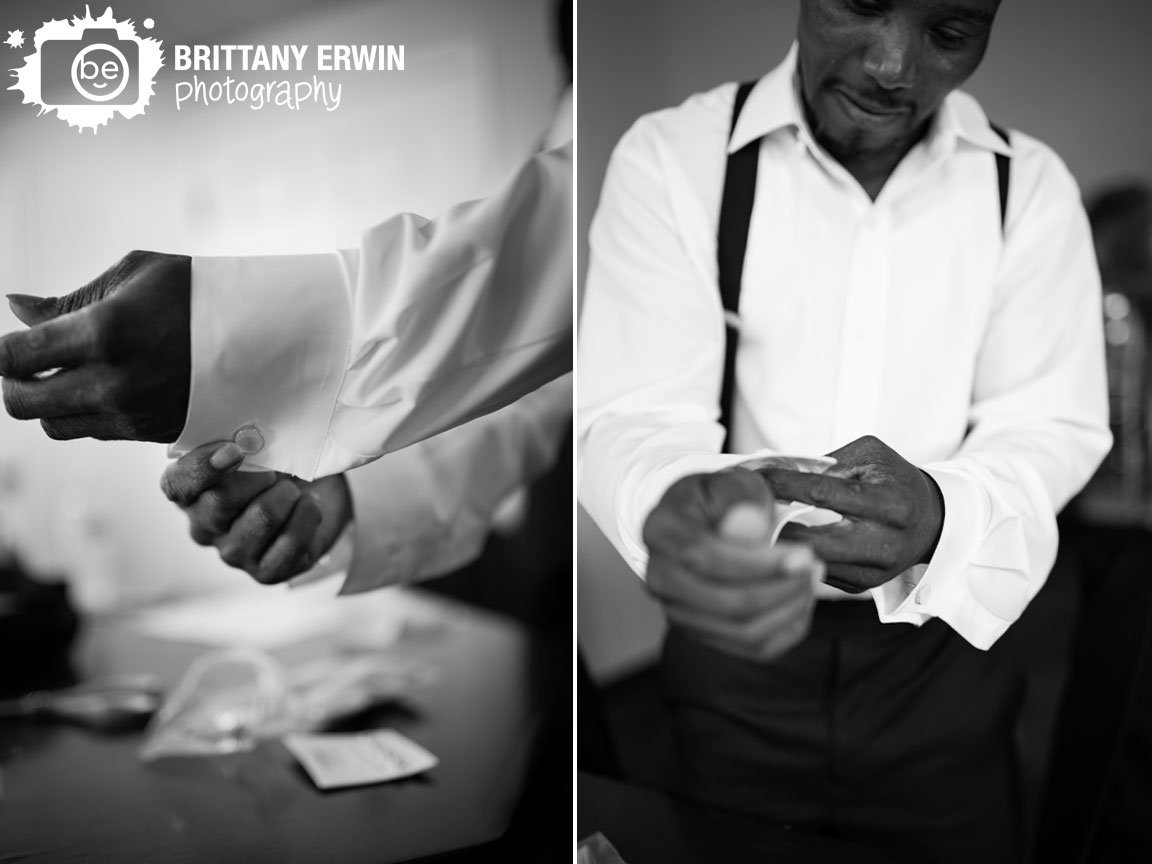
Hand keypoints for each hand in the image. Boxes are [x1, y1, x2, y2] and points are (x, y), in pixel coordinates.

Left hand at [0, 250, 190, 441]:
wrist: (267, 335)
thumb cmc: (197, 292)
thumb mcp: (135, 276)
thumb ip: (69, 300)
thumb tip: (16, 309)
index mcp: (104, 332)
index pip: (11, 357)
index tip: (5, 342)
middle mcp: (113, 382)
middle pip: (20, 402)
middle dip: (12, 380)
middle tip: (27, 359)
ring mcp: (133, 414)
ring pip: (51, 423)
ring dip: (47, 400)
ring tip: (66, 372)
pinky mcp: (151, 433)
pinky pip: (91, 430)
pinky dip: (83, 411)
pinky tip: (103, 383)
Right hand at [160, 441, 353, 584]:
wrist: (316, 496)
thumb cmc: (278, 466)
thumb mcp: (257, 445)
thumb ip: (241, 439)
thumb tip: (249, 433)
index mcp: (190, 492)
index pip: (177, 484)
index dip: (202, 468)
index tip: (234, 450)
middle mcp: (204, 527)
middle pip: (220, 500)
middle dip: (259, 476)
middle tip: (277, 470)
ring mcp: (234, 553)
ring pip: (261, 517)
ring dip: (287, 495)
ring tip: (294, 490)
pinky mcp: (266, 572)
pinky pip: (290, 544)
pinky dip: (307, 518)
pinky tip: (309, 506)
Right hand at [642, 469, 822, 662]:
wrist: (702, 520)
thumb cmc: (718, 499)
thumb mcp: (729, 482)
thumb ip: (739, 497)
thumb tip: (752, 524)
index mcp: (661, 531)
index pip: (704, 557)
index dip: (757, 562)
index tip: (803, 554)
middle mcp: (659, 577)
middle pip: (724, 603)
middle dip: (781, 589)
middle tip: (814, 567)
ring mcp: (677, 610)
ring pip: (740, 631)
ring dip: (788, 610)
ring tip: (811, 580)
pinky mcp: (701, 632)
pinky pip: (751, 647)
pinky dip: (786, 629)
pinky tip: (800, 601)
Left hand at [761, 435, 943, 592]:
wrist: (932, 521)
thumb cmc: (895, 480)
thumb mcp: (870, 456)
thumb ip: (828, 461)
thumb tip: (776, 468)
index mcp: (890, 503)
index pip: (825, 493)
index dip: (784, 484)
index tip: (754, 475)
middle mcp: (885, 543)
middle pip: (813, 541)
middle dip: (773, 525)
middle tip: (744, 509)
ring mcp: (873, 571)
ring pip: (810, 562)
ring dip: (778, 545)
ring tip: (753, 525)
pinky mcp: (862, 586)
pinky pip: (817, 572)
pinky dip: (794, 556)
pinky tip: (778, 540)